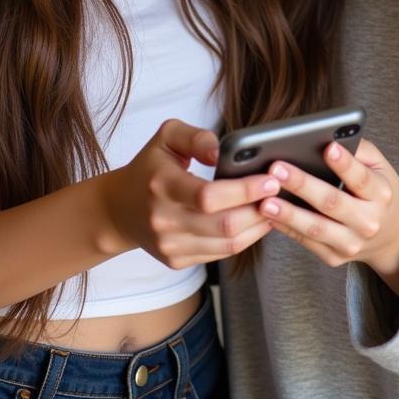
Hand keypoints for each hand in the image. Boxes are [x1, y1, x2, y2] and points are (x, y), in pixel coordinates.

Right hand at [103, 119, 277, 268]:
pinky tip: (256, 221)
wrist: (119, 209)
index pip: (208, 196)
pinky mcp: (177, 261)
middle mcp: (164, 220)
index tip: (270, 179)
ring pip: (227, 244)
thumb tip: (221, 152)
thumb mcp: (167, 137)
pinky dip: (245, 238)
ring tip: (275, 207)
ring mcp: (170, 245)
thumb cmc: (149, 167)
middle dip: (259, 209)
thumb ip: (196, 137)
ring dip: (257, 226)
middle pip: (224, 224)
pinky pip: (220, 254)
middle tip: (279, 192)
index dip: (244, 190)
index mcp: (162, 185)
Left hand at [258, 139, 398, 297]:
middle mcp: (369, 222)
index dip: (344, 164)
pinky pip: (306, 241)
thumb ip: (358, 150)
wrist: (392, 235)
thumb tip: (327, 137)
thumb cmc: (377, 189)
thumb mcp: (378, 166)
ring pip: (316, 228)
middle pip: (332, 203)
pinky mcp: (334, 257)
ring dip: (288, 214)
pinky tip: (269, 215)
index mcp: (381, 194)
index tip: (327, 148)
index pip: (361, 178)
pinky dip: (285, 228)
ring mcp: (352, 243)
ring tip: (265, 201)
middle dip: (302, 185)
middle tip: (276, 168)